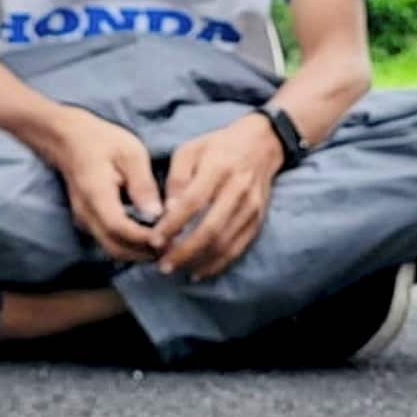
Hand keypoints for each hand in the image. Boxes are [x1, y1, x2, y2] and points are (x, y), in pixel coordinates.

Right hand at [47, 113, 164, 266]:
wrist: (69, 140)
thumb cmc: (103, 141)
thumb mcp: (130, 153)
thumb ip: (143, 184)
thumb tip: (157, 214)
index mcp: (96, 195)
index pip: (119, 228)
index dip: (143, 239)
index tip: (169, 239)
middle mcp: (86, 214)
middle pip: (115, 247)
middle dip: (144, 253)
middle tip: (175, 247)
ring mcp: (84, 221)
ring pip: (112, 249)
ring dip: (138, 253)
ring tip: (167, 246)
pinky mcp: (88, 222)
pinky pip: (109, 242)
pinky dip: (130, 247)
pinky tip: (151, 239)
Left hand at [153, 114, 283, 281]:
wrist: (262, 144)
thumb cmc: (218, 147)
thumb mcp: (190, 150)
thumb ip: (177, 179)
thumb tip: (167, 211)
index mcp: (218, 168)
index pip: (193, 202)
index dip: (173, 224)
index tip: (154, 241)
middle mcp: (238, 189)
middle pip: (211, 228)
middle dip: (184, 252)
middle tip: (162, 265)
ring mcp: (251, 207)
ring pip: (225, 243)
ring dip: (198, 261)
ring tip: (175, 269)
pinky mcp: (258, 220)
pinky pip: (238, 249)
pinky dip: (218, 265)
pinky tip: (198, 272)